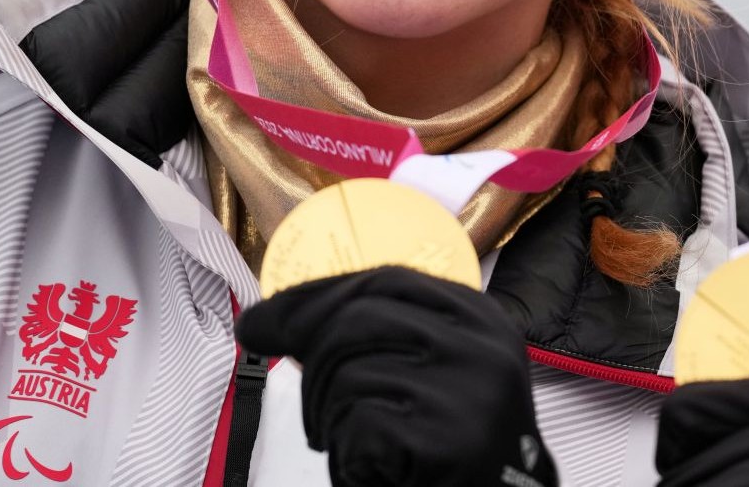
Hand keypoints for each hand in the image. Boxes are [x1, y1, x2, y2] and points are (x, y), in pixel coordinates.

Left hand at [235, 266, 556, 486]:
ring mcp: (469, 390)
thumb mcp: (430, 374)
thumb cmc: (447, 447)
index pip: (386, 280)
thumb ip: (375, 340)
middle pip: (358, 320)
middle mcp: (481, 345)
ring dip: (333, 420)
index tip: (267, 320)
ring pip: (351, 374)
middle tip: (313, 414)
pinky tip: (377, 468)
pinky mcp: (448, 439)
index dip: (316, 298)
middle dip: (314, 366)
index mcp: (479, 319)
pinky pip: (360, 424)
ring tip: (360, 448)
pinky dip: (349, 453)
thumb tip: (269, 320)